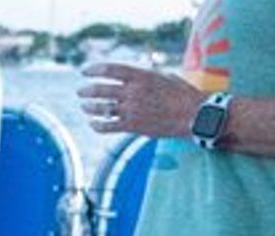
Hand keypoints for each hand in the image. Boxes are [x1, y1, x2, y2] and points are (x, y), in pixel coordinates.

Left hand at [80, 63, 205, 138]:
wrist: (194, 115)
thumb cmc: (181, 94)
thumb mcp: (163, 76)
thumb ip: (144, 76)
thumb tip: (130, 75)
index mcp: (142, 76)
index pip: (111, 70)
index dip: (94, 69)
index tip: (84, 71)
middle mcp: (134, 92)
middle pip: (101, 90)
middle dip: (87, 91)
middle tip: (80, 92)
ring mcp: (132, 109)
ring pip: (101, 109)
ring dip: (90, 107)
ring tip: (84, 107)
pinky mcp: (132, 126)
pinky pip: (107, 126)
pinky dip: (97, 125)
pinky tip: (93, 123)